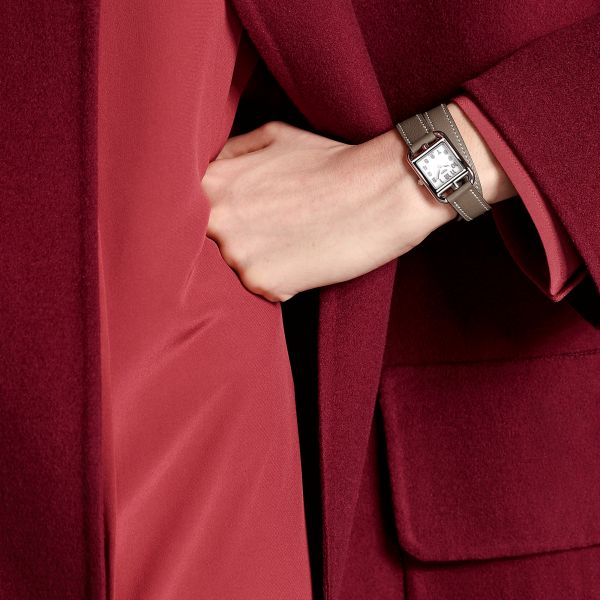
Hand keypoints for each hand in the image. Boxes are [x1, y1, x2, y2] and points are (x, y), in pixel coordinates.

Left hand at [202, 104, 514, 301]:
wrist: (379, 191)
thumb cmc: (331, 161)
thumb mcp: (276, 135)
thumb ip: (233, 153)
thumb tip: (213, 171)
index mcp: (214, 184)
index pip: (185, 211)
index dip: (210, 217)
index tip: (234, 220)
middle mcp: (217, 221)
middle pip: (207, 244)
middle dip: (236, 239)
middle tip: (273, 231)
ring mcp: (237, 256)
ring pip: (236, 268)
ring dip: (261, 261)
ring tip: (295, 242)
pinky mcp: (264, 283)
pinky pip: (263, 288)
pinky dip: (281, 280)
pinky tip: (304, 259)